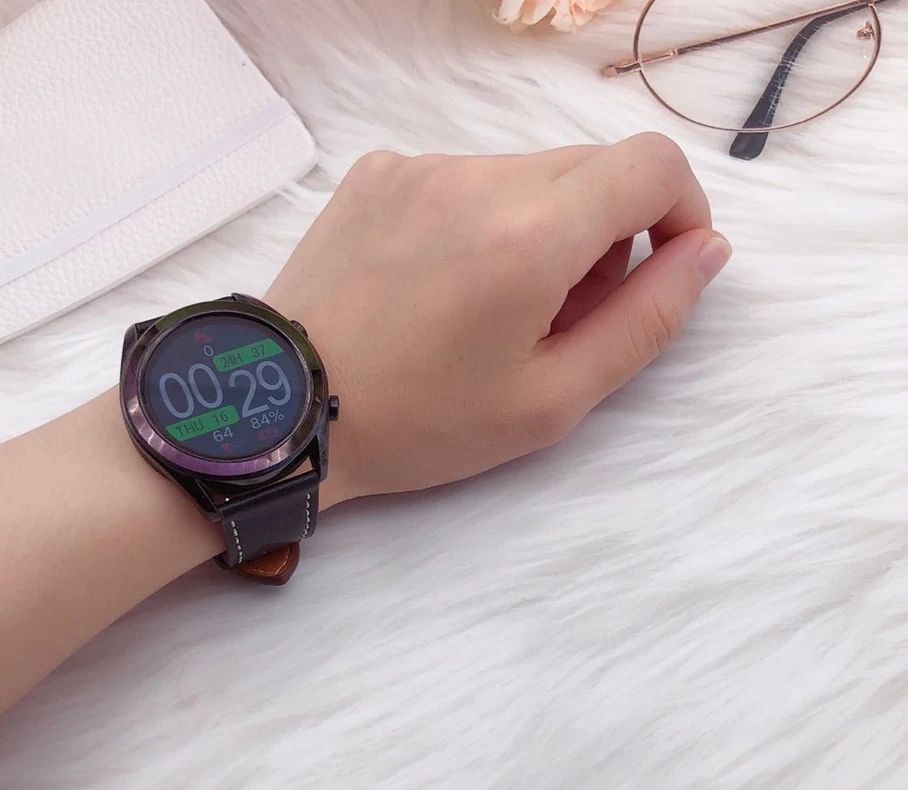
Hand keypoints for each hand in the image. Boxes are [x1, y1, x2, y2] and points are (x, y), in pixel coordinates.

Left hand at [266, 134, 729, 506]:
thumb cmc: (419, 424)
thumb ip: (647, 321)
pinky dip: (480, 220)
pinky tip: (440, 286)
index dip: (679, 211)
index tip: (659, 268)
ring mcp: (419, 166)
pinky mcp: (376, 173)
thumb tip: (705, 251)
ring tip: (491, 310)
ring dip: (540, 228)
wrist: (284, 409)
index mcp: (531, 231)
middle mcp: (477, 174)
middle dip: (606, 234)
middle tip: (562, 315)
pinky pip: (463, 179)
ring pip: (526, 174)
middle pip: (590, 169)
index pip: (652, 164)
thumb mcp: (551, 399)